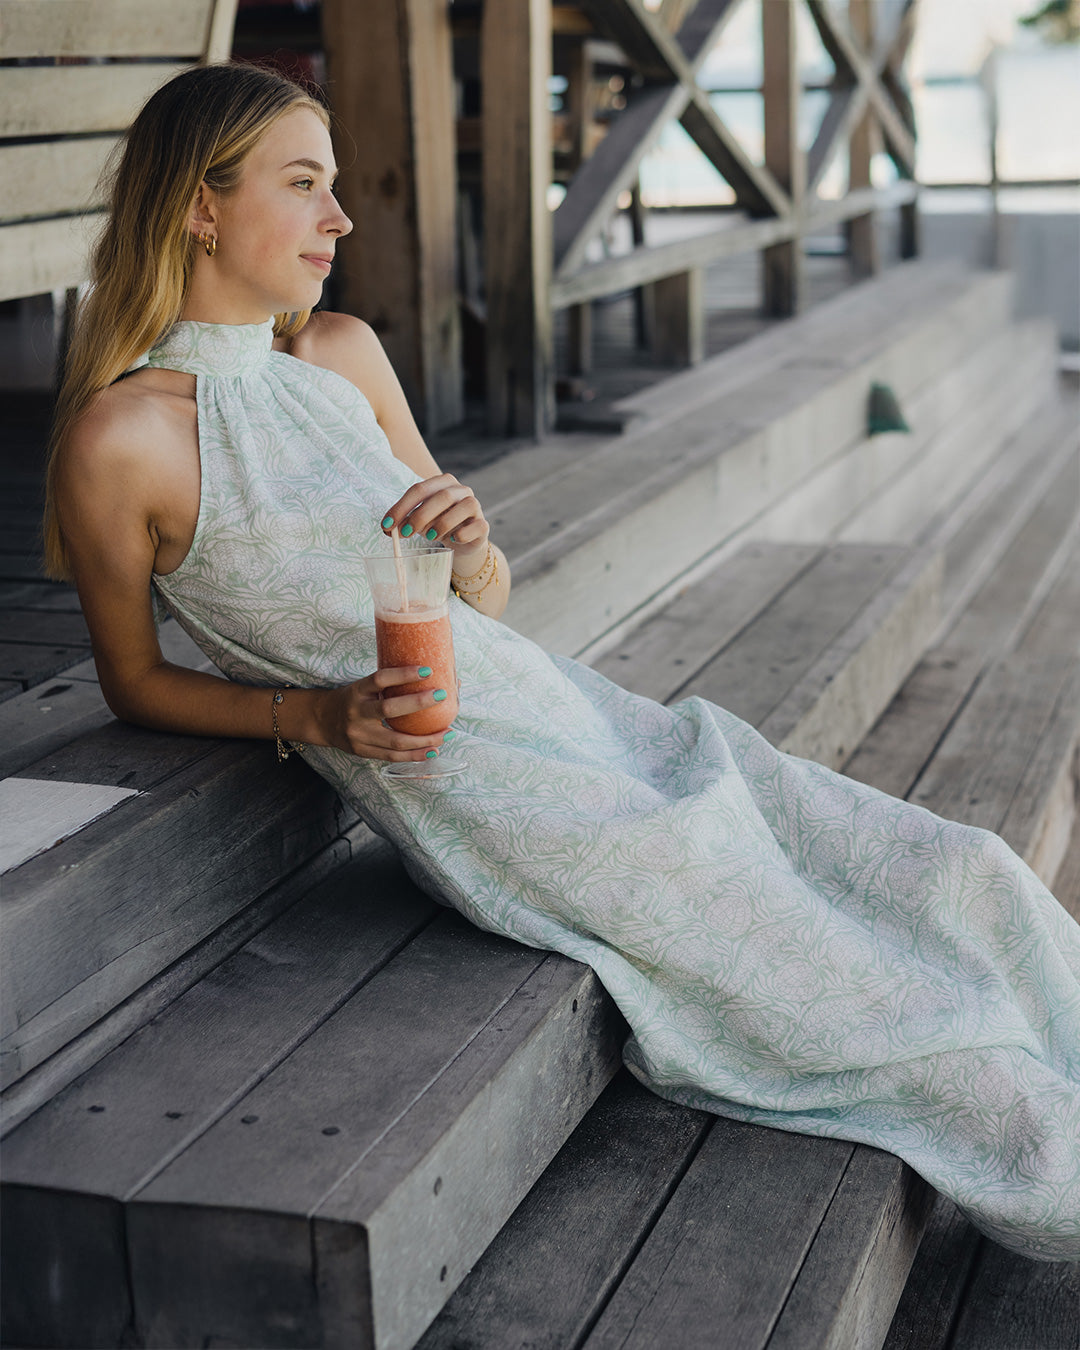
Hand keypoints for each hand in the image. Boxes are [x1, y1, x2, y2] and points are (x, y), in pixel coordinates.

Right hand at [316, 667, 451, 760]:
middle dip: (418, 703)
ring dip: (425, 739)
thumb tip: (430, 676)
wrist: (322, 721)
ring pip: (395, 741)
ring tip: (446, 733)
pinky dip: (415, 755)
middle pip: (389, 710)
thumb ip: (389, 685)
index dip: (403, 674)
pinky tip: (432, 750)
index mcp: (357, 691)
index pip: (380, 679)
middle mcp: (356, 713)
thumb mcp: (363, 687)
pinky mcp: (363, 752)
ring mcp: (359, 736)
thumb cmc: (352, 699)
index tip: (427, 670)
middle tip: (441, 696)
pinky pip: (392, 756)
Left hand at [381, 473, 488, 568]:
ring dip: (442, 524)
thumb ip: (405, 521)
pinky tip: (453, 540)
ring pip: (463, 507)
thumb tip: (388, 529)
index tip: (387, 526)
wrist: (462, 541)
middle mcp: (461, 490)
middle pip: (442, 496)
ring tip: (430, 537)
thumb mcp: (418, 520)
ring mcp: (475, 506)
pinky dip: (462, 534)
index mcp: (442, 483)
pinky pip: (477, 526)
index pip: (419, 489)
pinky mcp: (483, 525)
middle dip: (420, 515)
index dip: (401, 507)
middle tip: (406, 533)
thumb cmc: (436, 525)